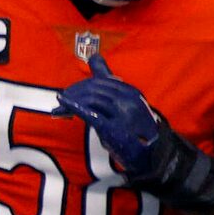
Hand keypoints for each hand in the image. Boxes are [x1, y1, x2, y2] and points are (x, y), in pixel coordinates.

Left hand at [56, 55, 213, 211]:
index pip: (100, 81)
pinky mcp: (114, 128)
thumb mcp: (125, 103)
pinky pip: (89, 113)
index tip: (69, 94)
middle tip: (63, 100)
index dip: (82, 85)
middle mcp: (129, 99)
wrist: (152, 157)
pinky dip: (73, 106)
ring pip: (90, 99)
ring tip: (61, 108)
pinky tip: (62, 104)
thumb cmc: (137, 131)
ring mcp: (122, 113)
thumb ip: (108, 82)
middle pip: (94, 88)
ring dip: (72, 101)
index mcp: (131, 92)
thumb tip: (95, 57)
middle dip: (75, 93)